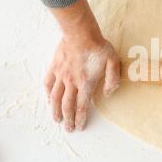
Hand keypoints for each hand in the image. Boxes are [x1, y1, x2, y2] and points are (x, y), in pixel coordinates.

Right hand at [44, 0, 119, 130]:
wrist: (81, 32)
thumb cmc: (98, 47)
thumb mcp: (113, 62)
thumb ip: (113, 79)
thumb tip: (108, 93)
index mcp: (86, 83)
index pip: (82, 106)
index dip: (81, 118)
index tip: (79, 127)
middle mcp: (71, 82)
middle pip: (67, 105)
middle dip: (68, 119)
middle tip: (68, 129)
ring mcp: (61, 75)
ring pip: (55, 97)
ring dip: (55, 110)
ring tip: (56, 119)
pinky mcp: (55, 67)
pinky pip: (48, 82)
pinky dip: (48, 93)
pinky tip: (48, 99)